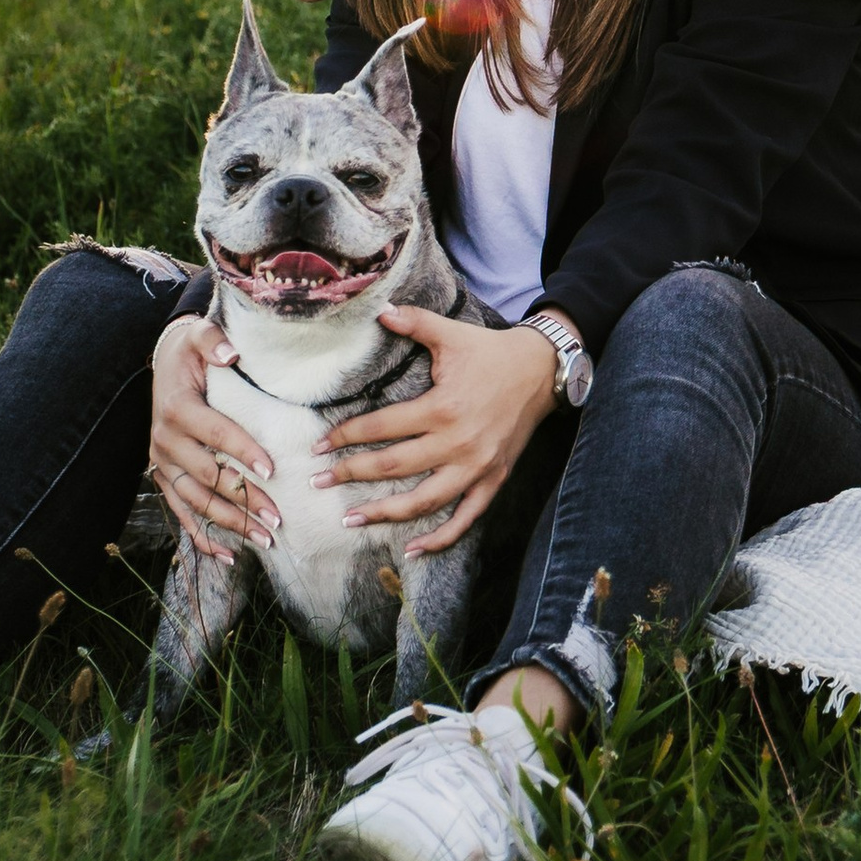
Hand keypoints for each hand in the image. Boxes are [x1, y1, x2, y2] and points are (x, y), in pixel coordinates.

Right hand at [148, 316, 279, 558]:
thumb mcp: (199, 335)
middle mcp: (165, 440)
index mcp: (177, 407)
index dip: (243, 452)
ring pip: (196, 501)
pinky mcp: (163, 477)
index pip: (216, 434)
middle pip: (208, 476)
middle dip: (244, 499)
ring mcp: (162, 463)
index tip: (273, 471)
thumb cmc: (191, 352)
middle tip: (278, 518)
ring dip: (230, 523)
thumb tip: (232, 353)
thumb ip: (213, 340)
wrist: (164, 363)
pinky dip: (203, 536)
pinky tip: (230, 556)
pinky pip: (182, 512)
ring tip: (265, 538)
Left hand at [310, 305, 558, 553]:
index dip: (345, 437)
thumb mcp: (452, 335)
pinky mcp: (492, 480)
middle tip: (319, 483)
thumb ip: (414, 322)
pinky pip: (465, 519)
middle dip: (351, 475)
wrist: (541, 371)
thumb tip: (379, 310)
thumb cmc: (490, 352)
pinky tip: (413, 550)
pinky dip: (440, 538)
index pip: (381, 427)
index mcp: (441, 407)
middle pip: (393, 466)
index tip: (319, 446)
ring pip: (423, 501)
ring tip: (350, 519)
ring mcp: (476, 467)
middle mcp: (456, 443)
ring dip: (384, 514)